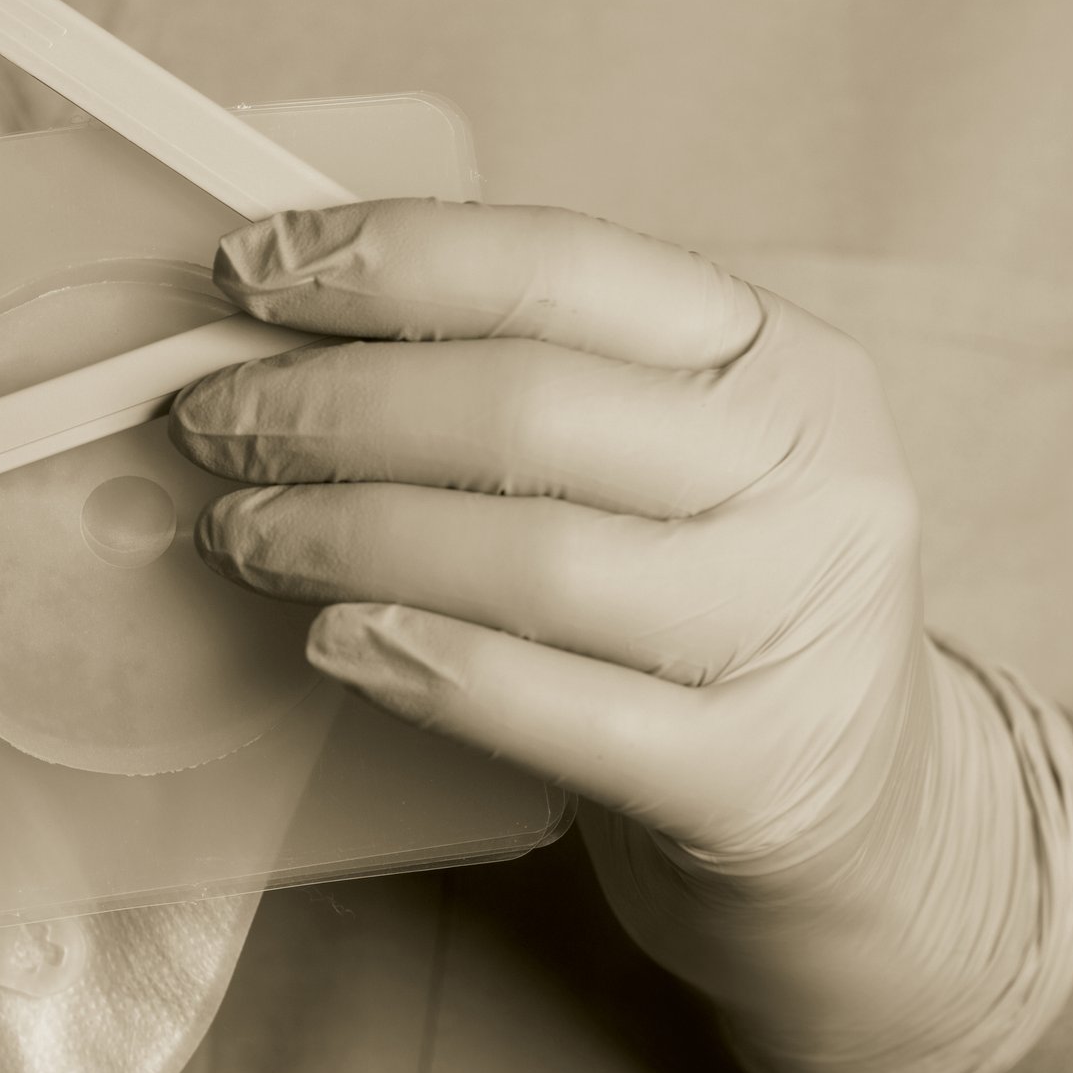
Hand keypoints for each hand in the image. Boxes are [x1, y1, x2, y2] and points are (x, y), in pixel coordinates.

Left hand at [172, 197, 1072, 1072]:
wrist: (864, 814)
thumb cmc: (705, 603)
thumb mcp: (669, 462)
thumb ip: (524, 383)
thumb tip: (284, 333)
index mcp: (781, 360)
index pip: (563, 265)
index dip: (387, 258)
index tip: (244, 272)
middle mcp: (813, 479)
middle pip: (527, 407)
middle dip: (330, 405)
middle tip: (209, 422)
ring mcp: (798, 631)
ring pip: (532, 556)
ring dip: (344, 534)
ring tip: (238, 532)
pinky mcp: (756, 776)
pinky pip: (560, 710)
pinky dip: (425, 665)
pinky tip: (331, 641)